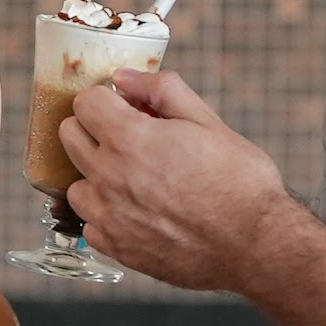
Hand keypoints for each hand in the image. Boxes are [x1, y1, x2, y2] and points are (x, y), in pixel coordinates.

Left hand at [61, 69, 296, 293]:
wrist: (256, 244)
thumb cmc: (240, 182)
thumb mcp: (208, 122)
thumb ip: (162, 91)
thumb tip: (125, 78)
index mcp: (129, 139)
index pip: (84, 103)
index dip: (106, 100)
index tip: (124, 108)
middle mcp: (109, 176)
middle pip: (68, 137)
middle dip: (92, 129)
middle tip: (126, 138)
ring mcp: (108, 214)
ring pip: (74, 184)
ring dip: (95, 177)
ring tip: (133, 181)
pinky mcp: (115, 247)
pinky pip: (90, 224)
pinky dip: (106, 216)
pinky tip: (136, 213)